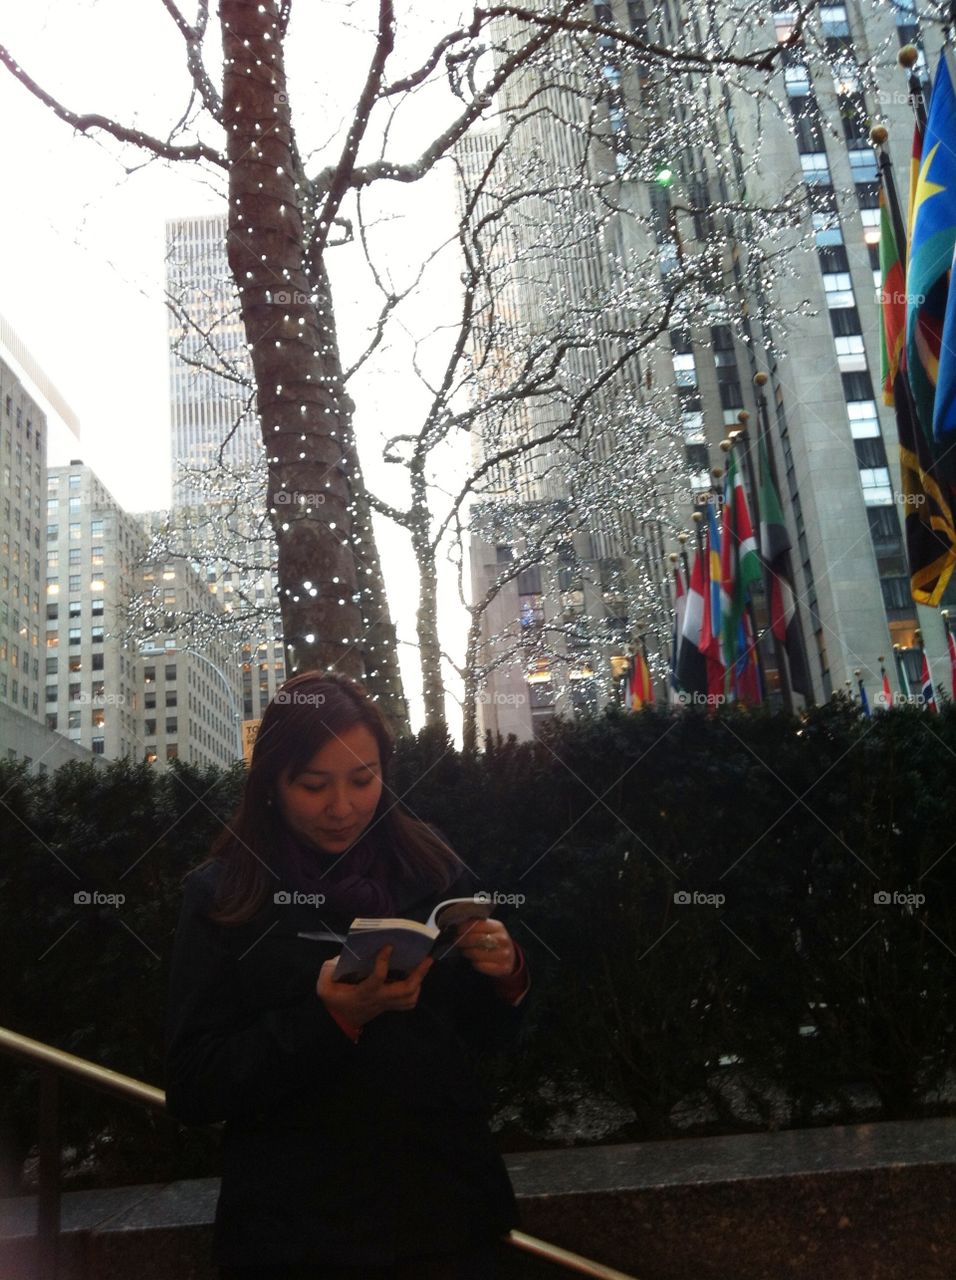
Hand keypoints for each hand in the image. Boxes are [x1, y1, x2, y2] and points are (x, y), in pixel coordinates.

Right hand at [317, 947, 432, 1026]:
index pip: (378, 978)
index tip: (389, 946)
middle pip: (405, 990)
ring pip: (409, 997)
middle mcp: (378, 999)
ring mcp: (385, 1005)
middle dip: (418, 974)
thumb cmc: (333, 1001)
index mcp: (364, 992)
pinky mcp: (388, 1006)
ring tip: (422, 966)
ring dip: (419, 982)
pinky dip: (414, 991)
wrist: (337, 1021)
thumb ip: (329, 969)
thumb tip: (342, 956)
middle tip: (426, 958)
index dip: (384, 961)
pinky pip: (407, 1002)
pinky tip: (414, 979)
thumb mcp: (324, 985)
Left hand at [453, 918, 516, 977]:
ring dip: (467, 952)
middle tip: (456, 941)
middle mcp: (502, 940)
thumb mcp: (490, 929)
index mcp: (498, 927)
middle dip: (463, 940)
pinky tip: (474, 960)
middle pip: (477, 939)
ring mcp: (504, 955)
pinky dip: (474, 963)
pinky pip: (481, 966)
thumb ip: (477, 925)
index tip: (457, 930)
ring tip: (464, 951)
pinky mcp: (502, 968)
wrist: (511, 958)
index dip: (465, 927)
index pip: (479, 924)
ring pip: (477, 954)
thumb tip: (459, 924)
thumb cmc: (495, 941)